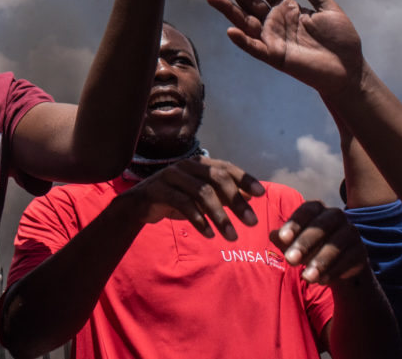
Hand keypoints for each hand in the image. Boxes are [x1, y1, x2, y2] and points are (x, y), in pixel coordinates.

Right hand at [122, 157, 264, 239]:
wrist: (139, 204)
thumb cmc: (175, 198)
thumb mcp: (202, 196)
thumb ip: (224, 194)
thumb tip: (252, 196)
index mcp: (198, 164)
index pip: (225, 167)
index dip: (244, 179)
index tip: (261, 194)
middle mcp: (186, 166)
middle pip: (217, 179)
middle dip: (237, 202)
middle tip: (252, 222)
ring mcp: (171, 176)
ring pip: (202, 193)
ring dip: (220, 216)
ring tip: (232, 237)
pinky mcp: (159, 189)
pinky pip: (183, 204)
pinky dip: (199, 220)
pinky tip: (209, 234)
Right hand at [207, 0, 364, 95]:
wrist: (349, 70)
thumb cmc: (341, 41)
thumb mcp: (329, 9)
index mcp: (287, 8)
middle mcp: (275, 21)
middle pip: (249, 1)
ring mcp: (272, 39)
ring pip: (244, 22)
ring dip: (228, 11)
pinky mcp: (275, 57)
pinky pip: (254, 48)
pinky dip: (242, 41)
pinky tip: (231, 30)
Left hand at [271, 201, 367, 284]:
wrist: (336, 263)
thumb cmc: (307, 246)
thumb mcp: (293, 241)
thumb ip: (283, 238)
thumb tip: (273, 235)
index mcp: (317, 208)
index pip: (306, 211)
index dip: (294, 224)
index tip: (282, 239)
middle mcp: (336, 216)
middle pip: (321, 227)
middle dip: (304, 244)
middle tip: (289, 260)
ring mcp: (351, 233)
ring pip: (335, 246)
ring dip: (320, 262)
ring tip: (306, 277)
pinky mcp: (361, 251)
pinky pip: (349, 261)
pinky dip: (334, 271)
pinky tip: (322, 281)